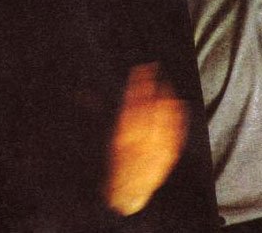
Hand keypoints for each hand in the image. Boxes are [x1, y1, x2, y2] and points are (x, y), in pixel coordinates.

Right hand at [103, 62, 187, 215]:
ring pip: (164, 117)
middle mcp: (139, 140)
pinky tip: (180, 104)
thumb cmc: (112, 165)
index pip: (131, 101)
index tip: (143, 67)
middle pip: (149, 106)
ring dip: (166, 97)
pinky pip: (176, 131)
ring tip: (167, 83)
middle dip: (152, 85)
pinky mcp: (167, 154)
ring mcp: (155, 147)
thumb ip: (96, 113)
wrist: (126, 194)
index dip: (138, 82)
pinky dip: (178, 116)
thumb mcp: (103, 140)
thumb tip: (82, 93)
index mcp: (122, 134)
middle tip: (155, 69)